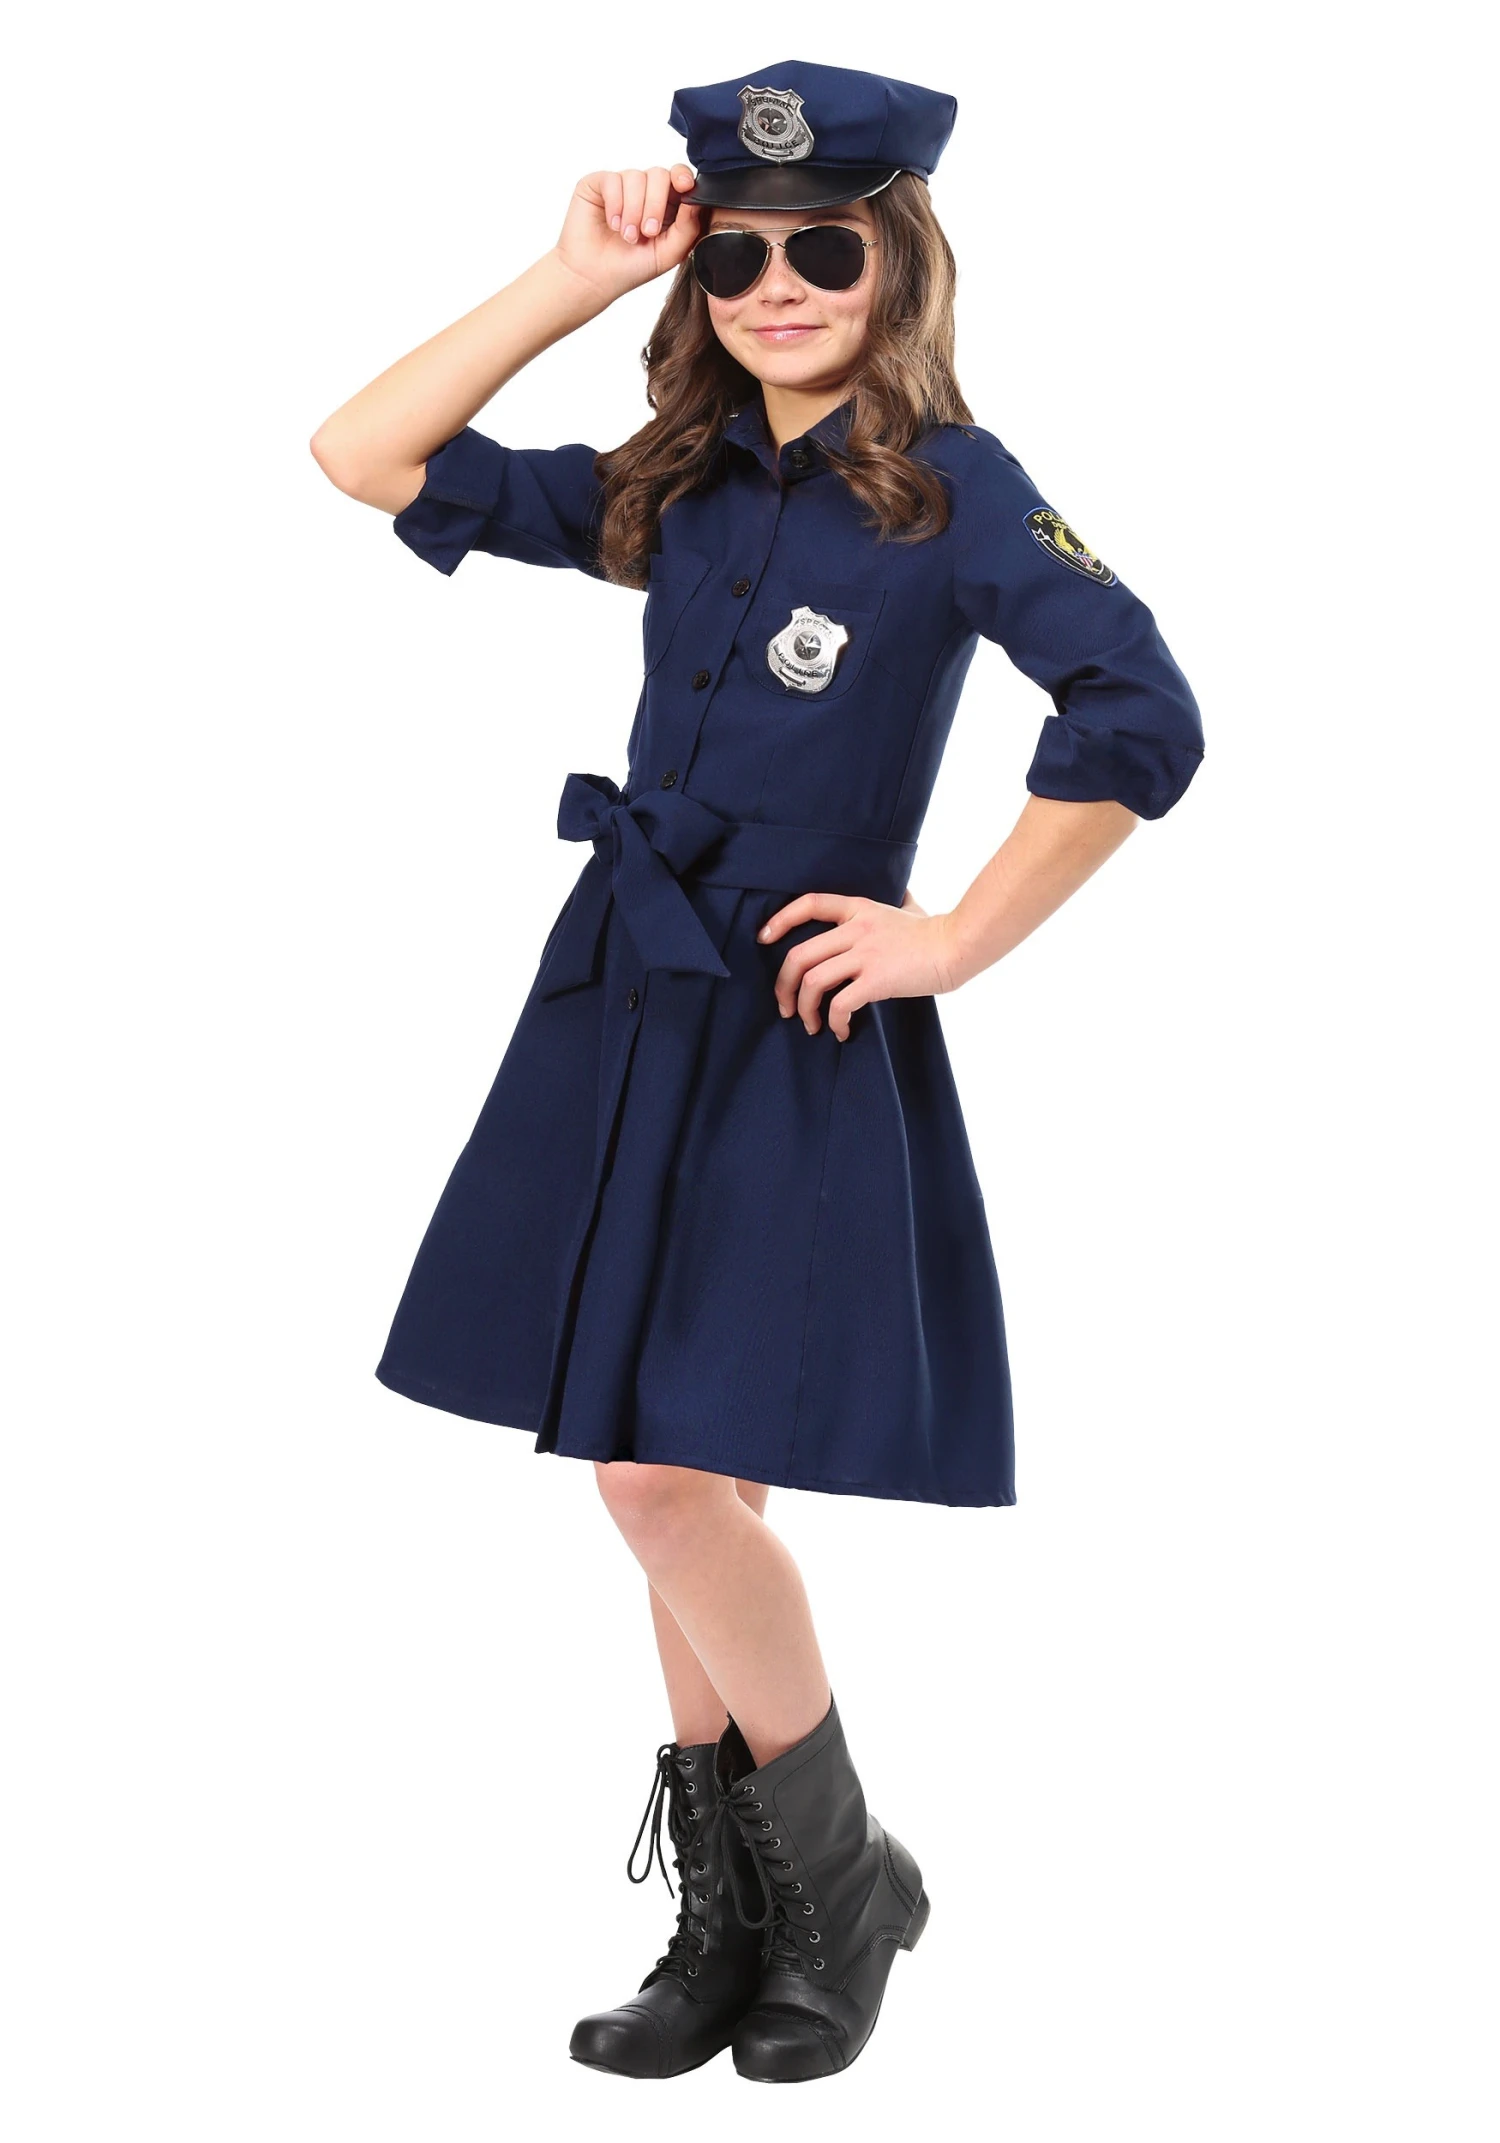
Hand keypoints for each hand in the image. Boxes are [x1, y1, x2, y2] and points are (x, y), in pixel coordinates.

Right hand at [554, 164, 702, 305]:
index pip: (678, 178)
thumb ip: (687, 229)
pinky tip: (612, 225)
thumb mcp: (668, 254)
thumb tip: (695, 202)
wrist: (594, 278)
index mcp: (665, 205)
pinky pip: (613, 180)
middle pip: (659, 174)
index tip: (685, 187)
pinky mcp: (599, 184)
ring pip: (636, 177)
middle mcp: (644, 191)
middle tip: (648, 232)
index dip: (683, 178)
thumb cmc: (630, 268)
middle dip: (656, 204)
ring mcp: (621, 185)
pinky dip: (615, 204)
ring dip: (634, 210)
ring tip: (627, 236)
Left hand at [757, 888, 968, 1041]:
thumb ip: (896, 901)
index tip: (764, 938)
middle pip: (799, 954)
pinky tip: (841, 1031)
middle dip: (783, 986)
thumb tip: (901, 894)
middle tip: (786, 1007)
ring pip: (813, 981)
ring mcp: (865, 954)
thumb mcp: (908, 906)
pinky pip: (840, 1003)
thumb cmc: (934, 931)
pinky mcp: (877, 979)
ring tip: (810, 1025)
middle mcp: (856, 929)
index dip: (780, 920)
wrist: (957, 946)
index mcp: (859, 909)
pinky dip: (834, 1022)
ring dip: (805, 1009)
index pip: (810, 904)